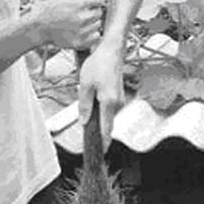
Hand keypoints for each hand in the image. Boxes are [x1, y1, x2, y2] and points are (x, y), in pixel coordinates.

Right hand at [28, 0, 105, 53]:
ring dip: (92, 22)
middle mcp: (81, 18)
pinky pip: (96, 37)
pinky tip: (82, 30)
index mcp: (78, 4)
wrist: (37, 28)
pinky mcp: (80, 43)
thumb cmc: (47, 11)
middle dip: (93, 10)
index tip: (90, 1)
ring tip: (78, 22)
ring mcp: (81, 32)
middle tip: (81, 12)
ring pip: (98, 24)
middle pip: (99, 12)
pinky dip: (92, 34)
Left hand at [78, 35, 124, 149]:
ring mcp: (120, 100)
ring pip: (107, 116)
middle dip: (96, 129)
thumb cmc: (99, 64)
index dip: (102, 143)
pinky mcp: (119, 96)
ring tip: (87, 106)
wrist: (111, 50)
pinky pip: (109, 109)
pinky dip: (101, 110)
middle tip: (85, 131)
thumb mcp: (85, 86)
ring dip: (98, 117)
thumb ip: (84, 106)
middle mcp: (118, 103)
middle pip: (107, 124)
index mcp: (109, 103)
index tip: (99, 153)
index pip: (106, 130)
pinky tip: (93, 101)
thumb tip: (84, 121)